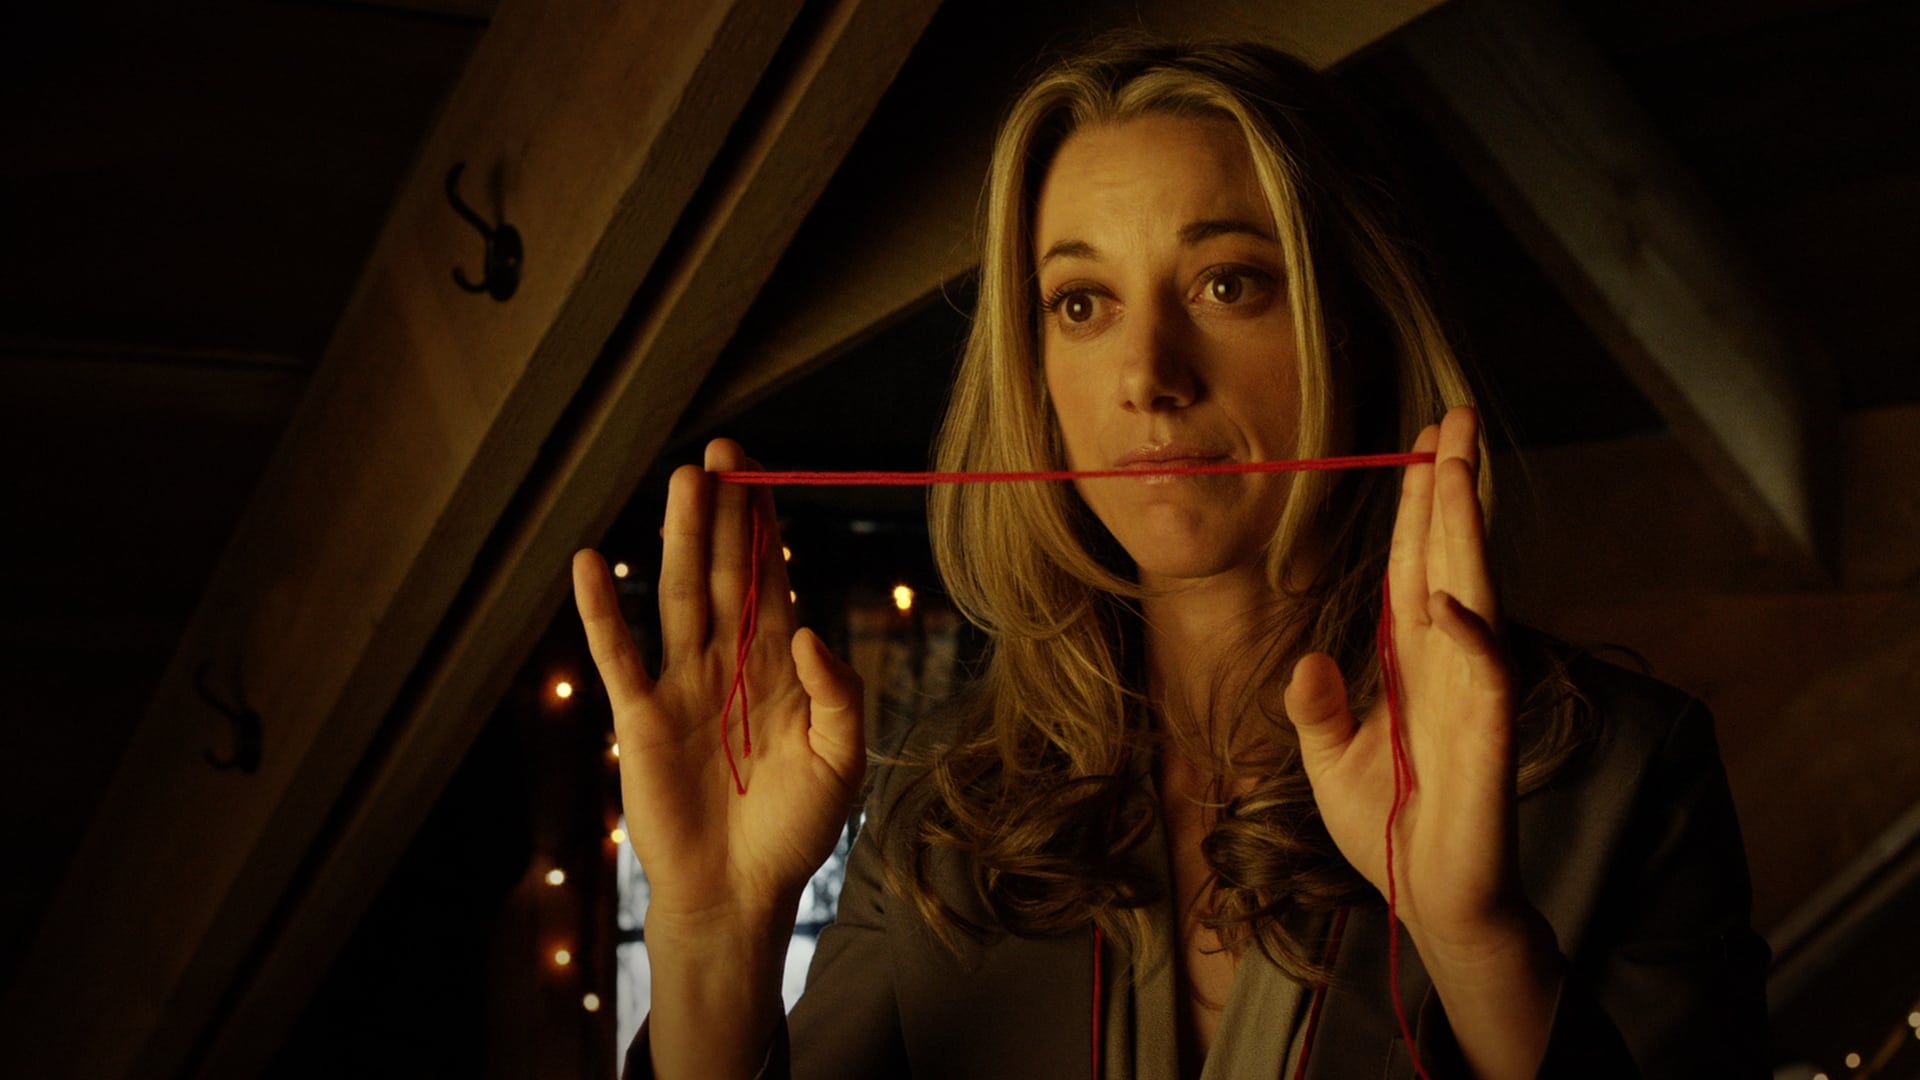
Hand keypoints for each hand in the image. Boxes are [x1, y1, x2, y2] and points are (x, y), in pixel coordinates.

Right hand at [573, 438, 864, 927]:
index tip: (761, 474)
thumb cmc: (795, 830)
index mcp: (780, 668)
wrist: (738, 892)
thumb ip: (838, 695)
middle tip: (721, 451)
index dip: (767, 528)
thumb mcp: (841, 762)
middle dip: (724, 513)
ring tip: (682, 482)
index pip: (774, 580)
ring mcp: (681, 685)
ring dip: (678, 540)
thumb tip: (809, 630)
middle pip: (726, 572)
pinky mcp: (640, 717)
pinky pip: (619, 654)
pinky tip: (590, 562)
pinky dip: (603, 610)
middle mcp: (728, 663)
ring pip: (680, 596)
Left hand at [1283, 406, 1527, 954]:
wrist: (1429, 902)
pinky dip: (1472, 639)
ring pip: (1473, 595)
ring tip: (1457, 468)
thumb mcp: (1328, 760)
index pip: (1416, 565)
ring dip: (1466, 533)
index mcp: (1413, 661)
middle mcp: (1449, 664)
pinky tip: (1455, 600)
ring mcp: (1473, 696)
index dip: (1419, 506)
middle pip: (1450, 558)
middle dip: (1451, 488)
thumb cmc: (1391, 830)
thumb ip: (1317, 707)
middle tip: (1453, 417)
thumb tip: (1311, 659)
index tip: (1420, 444)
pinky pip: (1485, 680)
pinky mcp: (1488, 742)